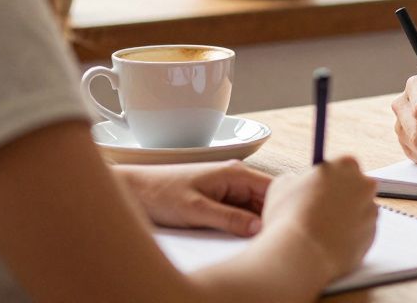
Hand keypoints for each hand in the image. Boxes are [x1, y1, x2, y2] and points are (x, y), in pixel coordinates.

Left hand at [113, 160, 268, 236]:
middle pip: (266, 200)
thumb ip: (230, 219)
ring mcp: (227, 189)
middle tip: (268, 242)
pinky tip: (239, 239)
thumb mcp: (196, 210)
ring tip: (255, 243)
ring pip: (253, 208)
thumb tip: (259, 228)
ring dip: (255, 224)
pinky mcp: (218, 199)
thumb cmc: (160, 193)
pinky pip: (239, 213)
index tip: (282, 231)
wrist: (133, 190)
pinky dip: (242, 225)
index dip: (282, 209)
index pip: (273, 189)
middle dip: (269, 219)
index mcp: (235, 173)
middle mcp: (235, 178)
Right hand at [260, 157, 377, 279]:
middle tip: (319, 210)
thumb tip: (298, 183)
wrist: (302, 255)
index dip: (329, 179)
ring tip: (320, 231)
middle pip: (355, 187)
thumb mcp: (282, 185)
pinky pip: (360, 234)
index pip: (343, 166)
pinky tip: (328, 244)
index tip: (319, 188)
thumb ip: (296, 179)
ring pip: (359, 212)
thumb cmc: (289, 217)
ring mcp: (371, 212)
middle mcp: (365, 186)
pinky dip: (348, 238)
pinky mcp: (372, 237)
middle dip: (341, 197)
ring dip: (345, 218)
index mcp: (346, 165)